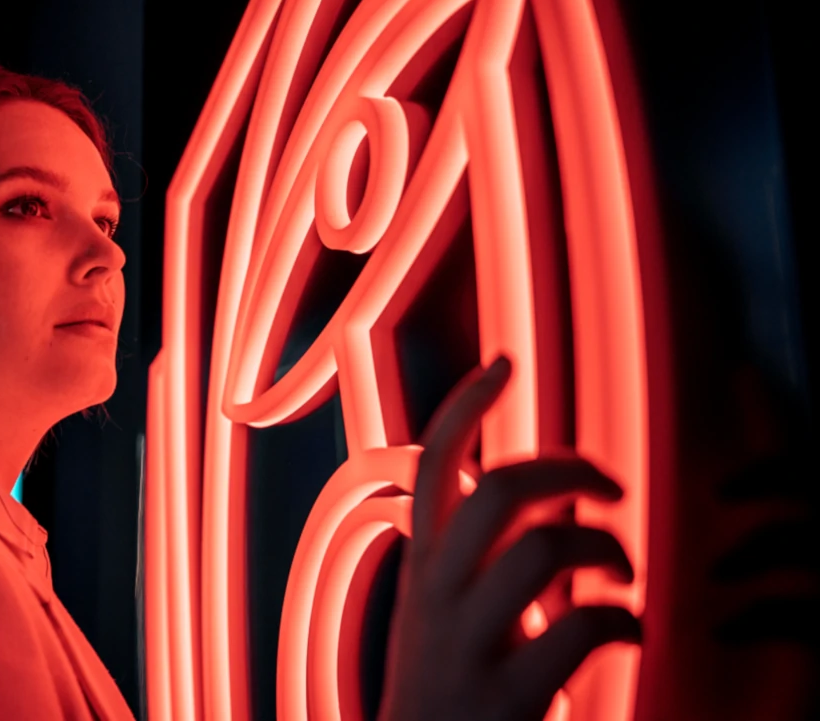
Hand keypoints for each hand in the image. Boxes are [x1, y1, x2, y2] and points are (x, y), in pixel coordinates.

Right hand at [378, 356, 640, 720]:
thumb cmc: (440, 682)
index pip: (431, 462)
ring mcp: (469, 643)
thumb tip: (510, 496)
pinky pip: (581, 629)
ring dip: (604, 548)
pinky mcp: (507, 694)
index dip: (465, 404)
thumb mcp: (430, 606)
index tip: (501, 363)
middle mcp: (436, 593)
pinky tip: (631, 628)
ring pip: (543, 550)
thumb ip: (461, 552)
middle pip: (498, 492)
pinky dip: (624, 618)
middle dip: (567, 470)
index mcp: (421, 563)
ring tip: (622, 571)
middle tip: (608, 485)